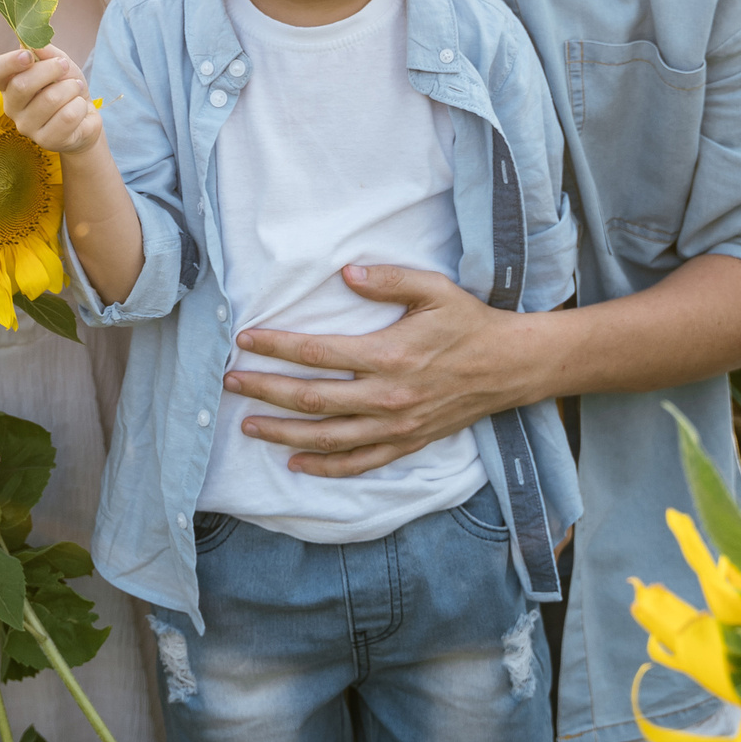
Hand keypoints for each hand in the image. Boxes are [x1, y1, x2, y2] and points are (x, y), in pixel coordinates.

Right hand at [0, 46, 102, 154]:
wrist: (86, 116)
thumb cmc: (66, 86)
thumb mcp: (59, 62)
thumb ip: (46, 52)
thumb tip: (34, 44)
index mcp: (8, 84)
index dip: (8, 62)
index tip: (28, 55)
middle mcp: (11, 106)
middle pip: (21, 85)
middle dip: (50, 70)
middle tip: (64, 66)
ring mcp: (26, 126)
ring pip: (50, 99)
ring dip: (70, 88)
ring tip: (75, 89)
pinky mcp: (46, 141)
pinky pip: (67, 117)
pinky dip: (79, 106)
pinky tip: (78, 107)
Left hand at [224, 264, 524, 477]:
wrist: (509, 366)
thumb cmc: (468, 323)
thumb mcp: (434, 290)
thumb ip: (389, 280)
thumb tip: (346, 274)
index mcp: (389, 356)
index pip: (318, 354)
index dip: (277, 347)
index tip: (245, 340)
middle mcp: (388, 397)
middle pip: (312, 399)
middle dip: (266, 390)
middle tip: (231, 382)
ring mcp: (396, 426)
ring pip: (327, 438)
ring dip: (283, 434)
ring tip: (249, 425)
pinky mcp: (406, 443)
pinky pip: (358, 463)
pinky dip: (324, 467)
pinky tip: (295, 463)